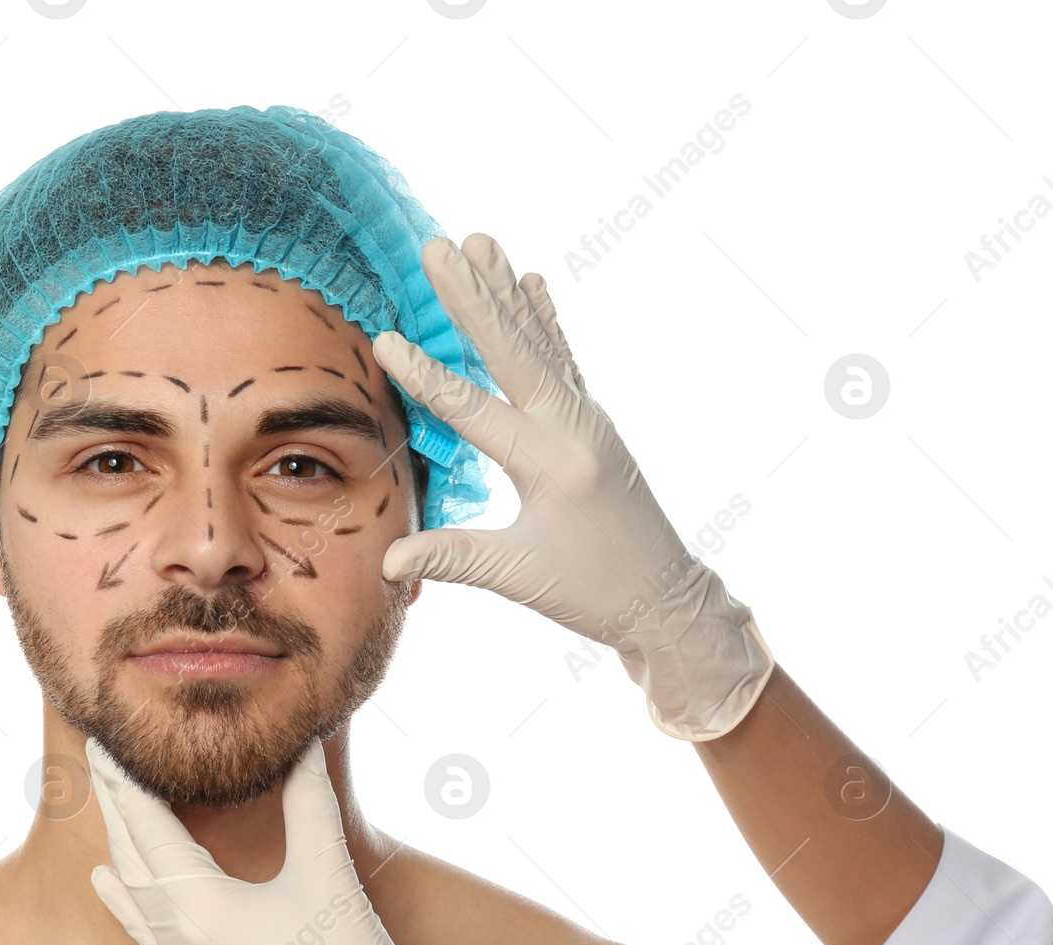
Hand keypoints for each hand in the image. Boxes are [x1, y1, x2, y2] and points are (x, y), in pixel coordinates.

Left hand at [85, 735, 541, 944]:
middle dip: (114, 802)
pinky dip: (123, 897)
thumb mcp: (327, 870)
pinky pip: (141, 931)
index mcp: (200, 907)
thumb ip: (309, 799)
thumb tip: (301, 741)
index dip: (123, 777)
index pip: (145, 824)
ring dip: (118, 845)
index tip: (104, 738)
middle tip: (98, 754)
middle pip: (129, 855)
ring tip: (108, 802)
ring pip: (131, 894)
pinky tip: (110, 883)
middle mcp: (178, 940)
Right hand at [371, 234, 773, 741]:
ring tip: (479, 239)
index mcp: (552, 466)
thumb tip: (387, 561)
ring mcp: (588, 418)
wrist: (667, 597)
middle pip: (514, 351)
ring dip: (505, 291)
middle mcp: (574, 428)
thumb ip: (452, 559)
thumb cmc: (594, 592)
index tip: (385, 337)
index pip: (474, 412)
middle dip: (473, 297)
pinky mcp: (594, 420)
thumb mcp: (519, 578)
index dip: (426, 377)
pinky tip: (532, 280)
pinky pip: (562, 356)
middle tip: (439, 245)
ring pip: (539, 342)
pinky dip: (545, 317)